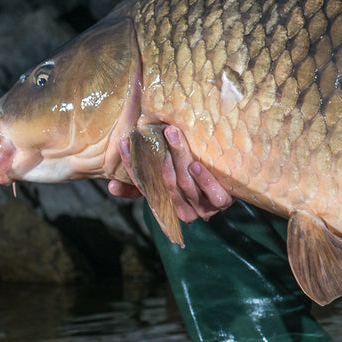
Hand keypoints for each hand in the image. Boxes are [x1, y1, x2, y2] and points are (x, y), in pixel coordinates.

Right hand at [105, 125, 233, 221]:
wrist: (231, 188)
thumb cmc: (193, 181)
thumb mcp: (167, 181)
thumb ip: (143, 182)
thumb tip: (110, 185)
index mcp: (166, 206)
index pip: (144, 187)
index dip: (132, 166)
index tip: (125, 143)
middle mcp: (183, 211)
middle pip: (167, 184)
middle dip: (162, 156)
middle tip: (162, 130)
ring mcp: (203, 209)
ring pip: (187, 184)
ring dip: (180, 158)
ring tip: (175, 135)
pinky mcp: (223, 203)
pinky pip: (213, 194)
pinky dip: (204, 179)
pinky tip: (197, 164)